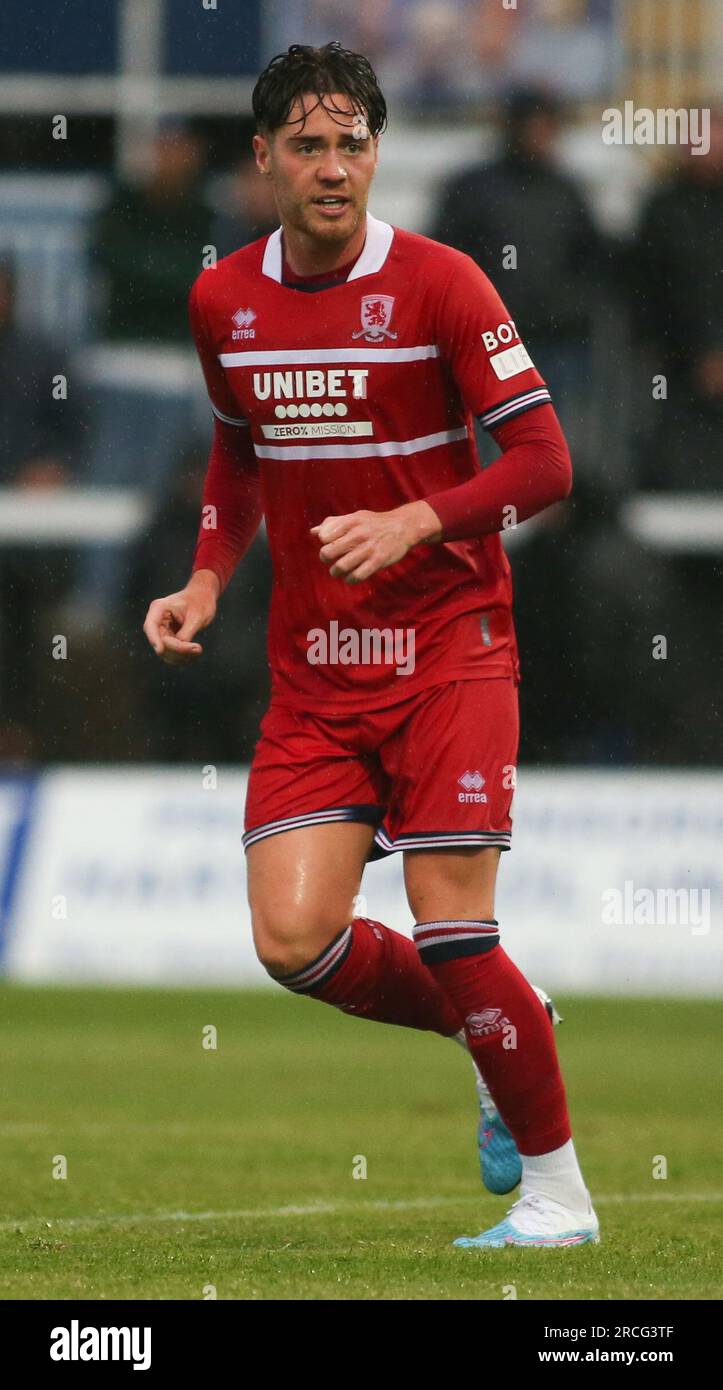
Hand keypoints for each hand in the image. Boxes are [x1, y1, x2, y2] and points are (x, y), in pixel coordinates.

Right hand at [143, 569, 219, 664]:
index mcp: (159, 608)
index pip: (151, 626)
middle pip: (159, 641)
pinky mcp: (168, 638)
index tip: (160, 651)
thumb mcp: (197, 616)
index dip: (154, 639)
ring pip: (165, 651)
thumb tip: (180, 646)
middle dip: (177, 649)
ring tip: (198, 649)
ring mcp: (161, 630)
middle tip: (198, 648)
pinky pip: (171, 652)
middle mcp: (157, 619)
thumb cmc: (201, 601)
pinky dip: (182, 656)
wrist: (204, 596)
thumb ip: (187, 632)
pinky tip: (195, 651)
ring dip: (181, 655)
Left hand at [310, 501, 441, 582]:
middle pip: (328, 552)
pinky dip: (350, 579)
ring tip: (337, 571)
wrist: (403, 527)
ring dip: (335, 572)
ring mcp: (369, 549)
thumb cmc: (374, 523)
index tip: (331, 543)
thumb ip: (334, 524)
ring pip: (341, 567)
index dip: (324, 542)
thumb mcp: (355, 517)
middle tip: (330, 559)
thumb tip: (313, 532)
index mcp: (351, 522)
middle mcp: (358, 534)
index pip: (324, 536)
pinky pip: (357, 576)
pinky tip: (350, 576)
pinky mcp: (378, 561)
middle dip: (325, 558)